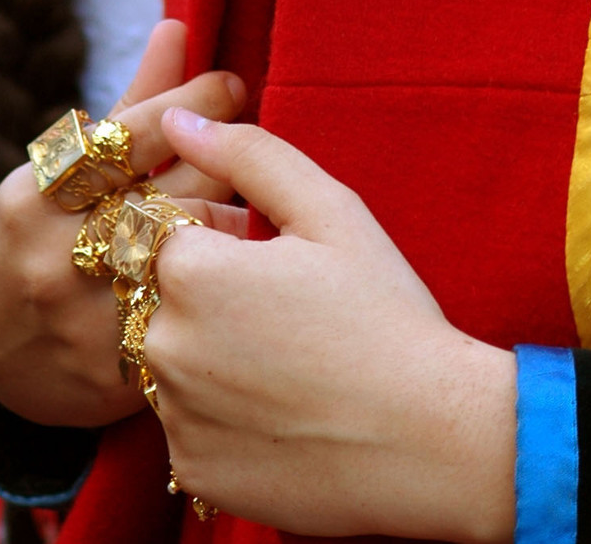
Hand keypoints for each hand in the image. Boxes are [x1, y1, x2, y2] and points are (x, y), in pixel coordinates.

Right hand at [0, 22, 243, 427]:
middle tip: (251, 146)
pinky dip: (220, 289)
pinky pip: (190, 316)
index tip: (232, 83)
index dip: (192, 101)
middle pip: (168, 191)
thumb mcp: (63, 168)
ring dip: (233, 225)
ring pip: (189, 255)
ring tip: (252, 207)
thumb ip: (132, 102)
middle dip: (223, 160)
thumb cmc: (38, 236)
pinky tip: (239, 274)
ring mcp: (81, 320)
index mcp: (35, 195)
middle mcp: (53, 255)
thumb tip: (179, 24)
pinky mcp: (112, 372)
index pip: (130, 133)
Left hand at [142, 111, 514, 541]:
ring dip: (210, 352)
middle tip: (286, 312)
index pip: (167, 227)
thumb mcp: (329, 211)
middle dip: (208, 292)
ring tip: (289, 362)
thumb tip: (182, 118)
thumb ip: (247, 153)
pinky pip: (186, 423)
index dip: (221, 234)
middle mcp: (163, 346)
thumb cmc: (384, 313)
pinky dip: (220, 414)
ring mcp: (174, 416)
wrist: (428, 440)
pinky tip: (281, 410)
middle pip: (162, 294)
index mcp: (190, 270)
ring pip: (172, 359)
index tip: (276, 258)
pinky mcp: (191, 471)